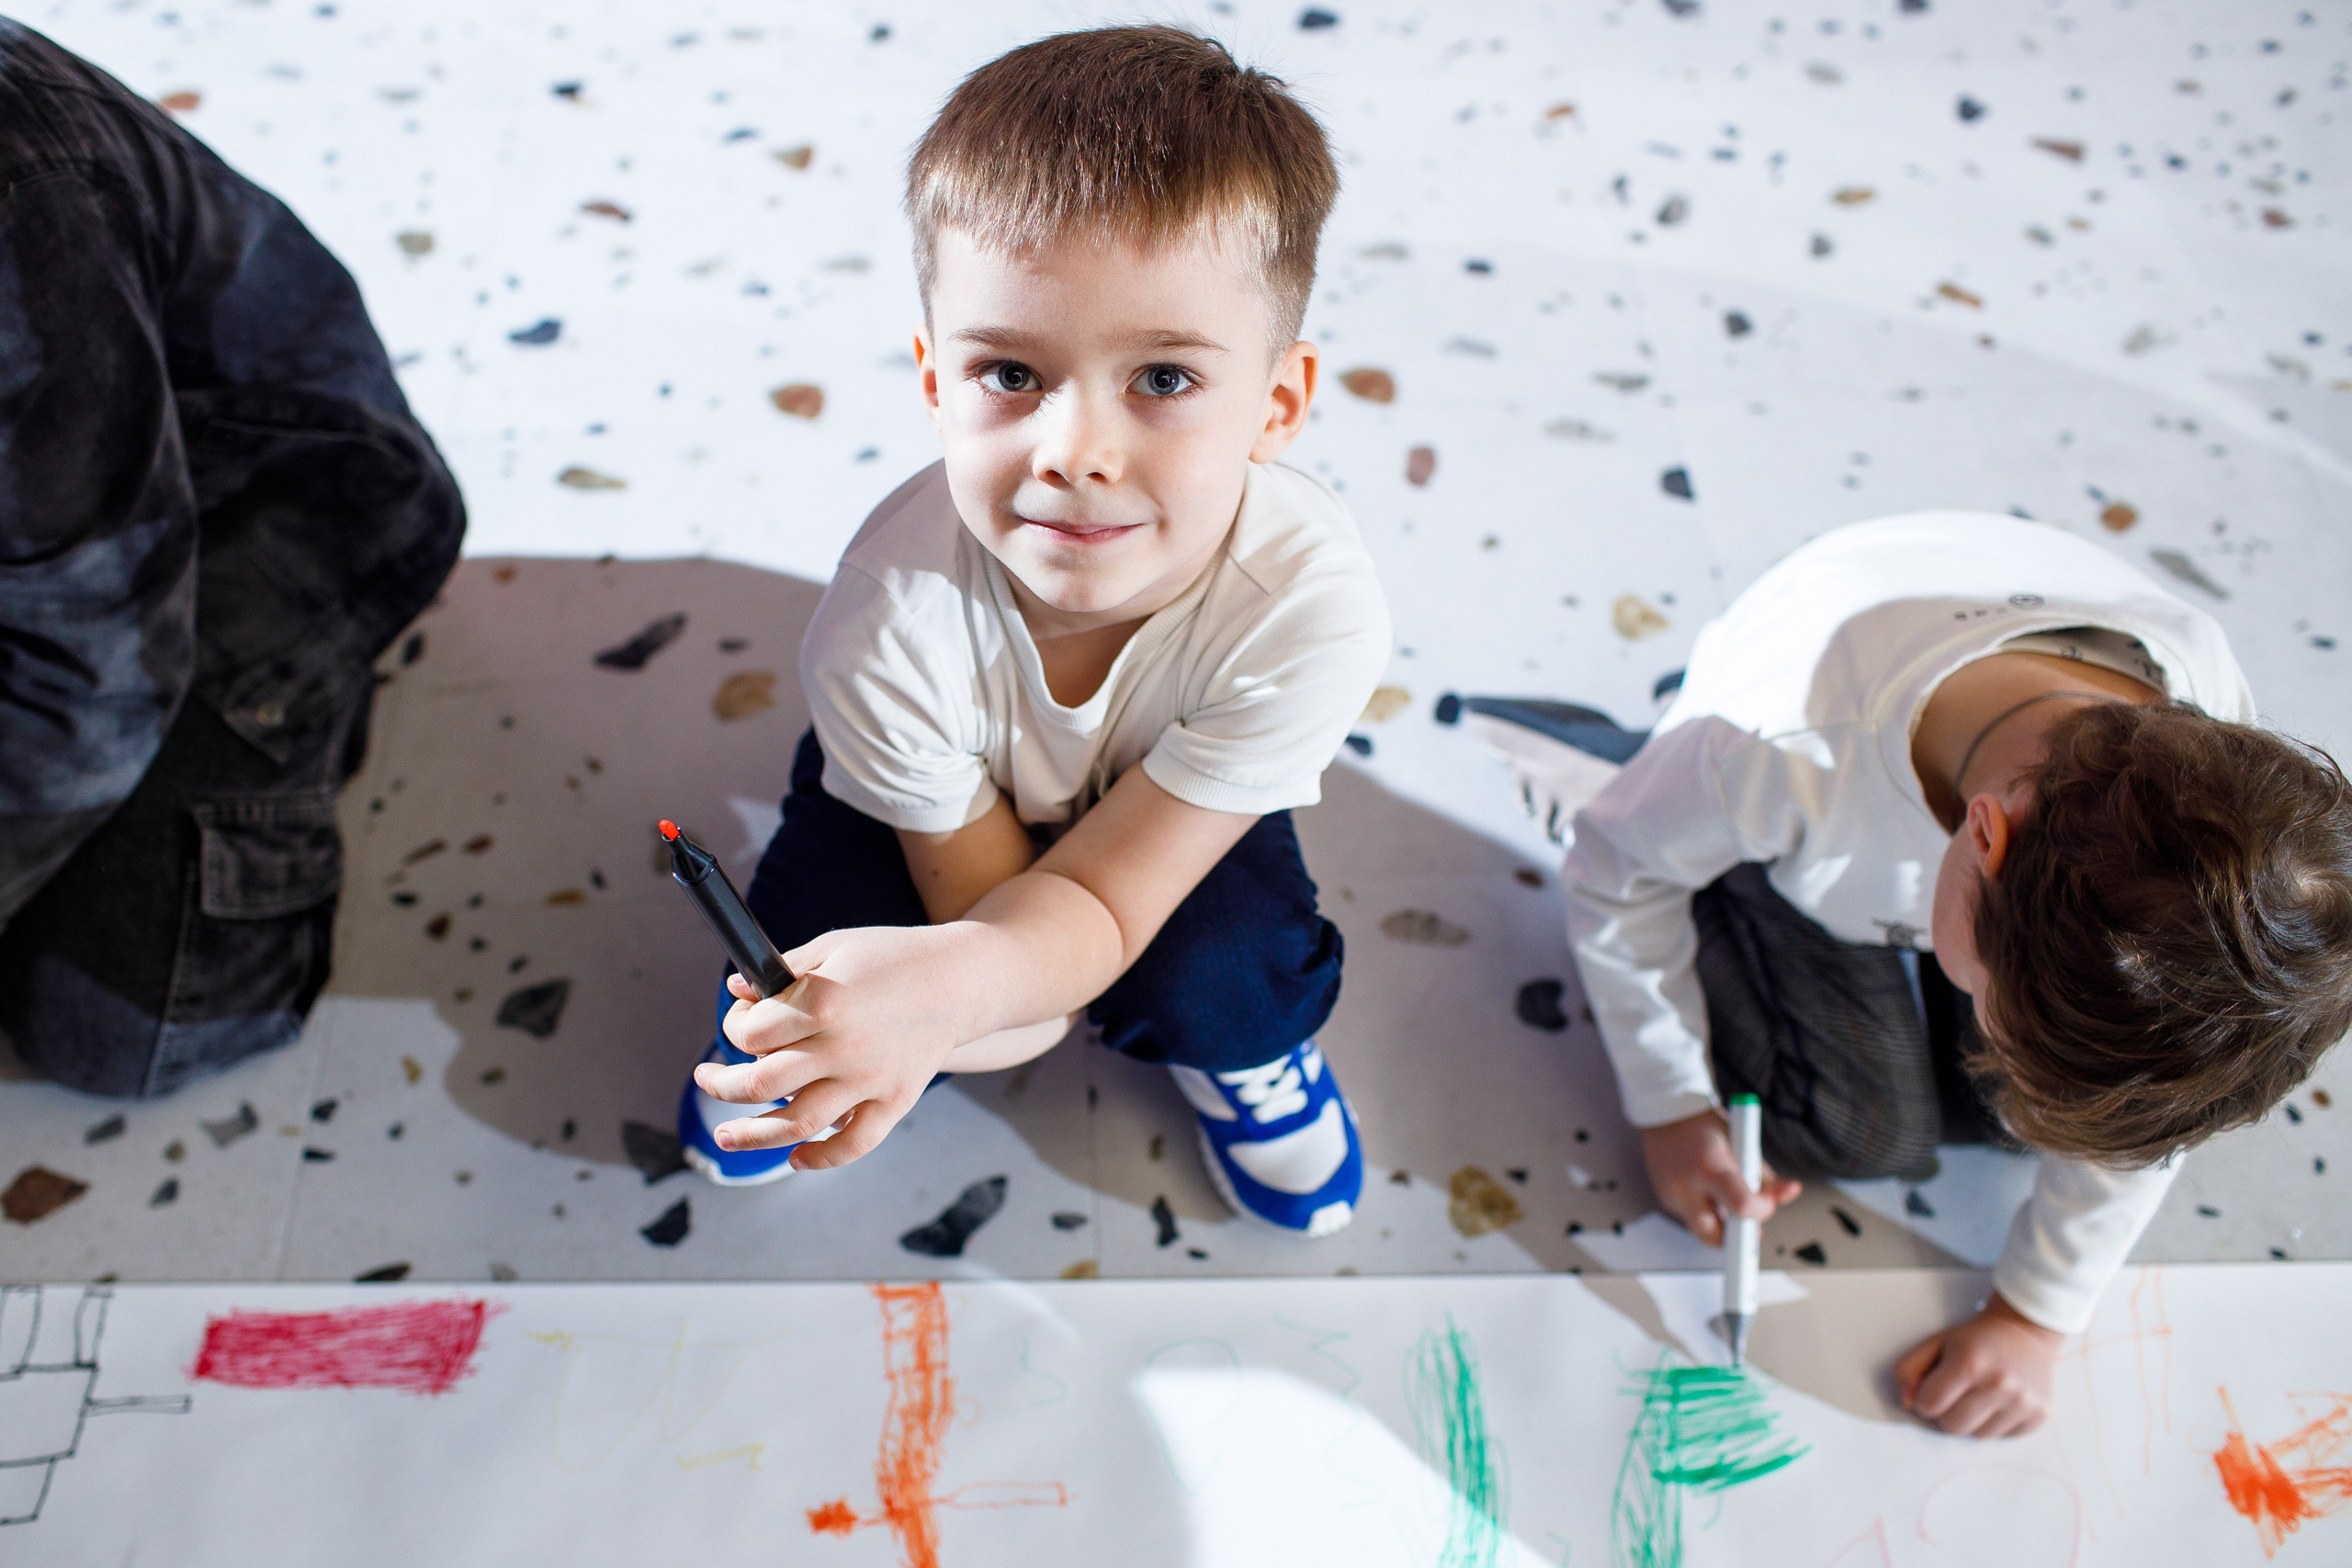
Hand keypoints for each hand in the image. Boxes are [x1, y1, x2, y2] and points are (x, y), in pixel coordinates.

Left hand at [693, 922, 983, 1171]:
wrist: (963, 978)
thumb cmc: (893, 957)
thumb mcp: (835, 946)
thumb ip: (784, 970)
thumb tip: (736, 990)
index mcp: (823, 1001)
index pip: (752, 1034)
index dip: (734, 1028)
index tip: (740, 1023)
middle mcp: (844, 1047)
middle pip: (761, 1084)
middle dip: (722, 1085)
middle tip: (708, 1080)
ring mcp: (870, 1080)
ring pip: (796, 1124)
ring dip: (751, 1136)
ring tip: (726, 1137)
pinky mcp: (895, 1101)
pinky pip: (853, 1144)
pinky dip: (820, 1158)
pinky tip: (796, 1156)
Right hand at [1639, 1109, 1801, 1246]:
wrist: (1663, 1111)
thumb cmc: (1707, 1126)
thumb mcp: (1742, 1144)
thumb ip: (1766, 1176)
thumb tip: (1790, 1193)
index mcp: (1708, 1166)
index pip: (1741, 1206)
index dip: (1761, 1211)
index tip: (1766, 1204)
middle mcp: (1685, 1186)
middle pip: (1716, 1237)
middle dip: (1736, 1239)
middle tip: (1749, 1225)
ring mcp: (1671, 1196)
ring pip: (1704, 1230)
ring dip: (1722, 1224)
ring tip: (1726, 1197)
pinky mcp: (1665, 1201)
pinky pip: (1692, 1219)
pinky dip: (1707, 1212)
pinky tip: (1708, 1191)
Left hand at [1892, 1293, 2064, 1437]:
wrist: (2025, 1330)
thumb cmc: (1976, 1339)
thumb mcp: (1936, 1343)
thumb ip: (1908, 1370)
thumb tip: (1906, 1403)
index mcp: (1969, 1364)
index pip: (1929, 1405)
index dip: (1927, 1399)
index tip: (1935, 1388)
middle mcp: (1999, 1384)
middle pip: (1953, 1426)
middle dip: (1948, 1413)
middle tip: (1958, 1393)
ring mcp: (2022, 1402)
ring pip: (1978, 1435)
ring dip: (1973, 1420)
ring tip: (1981, 1394)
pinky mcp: (2040, 1415)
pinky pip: (2004, 1437)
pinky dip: (1997, 1423)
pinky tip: (2000, 1400)